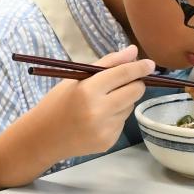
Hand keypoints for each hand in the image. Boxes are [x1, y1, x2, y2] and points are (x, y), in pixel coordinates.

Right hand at [22, 45, 154, 162]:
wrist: (43, 138)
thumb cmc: (57, 102)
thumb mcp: (77, 78)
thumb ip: (107, 63)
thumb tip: (134, 52)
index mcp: (88, 90)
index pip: (124, 74)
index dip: (140, 67)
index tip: (150, 64)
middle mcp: (99, 111)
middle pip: (135, 91)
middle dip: (135, 83)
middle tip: (126, 81)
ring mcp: (105, 129)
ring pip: (130, 107)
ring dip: (123, 101)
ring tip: (101, 103)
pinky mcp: (108, 142)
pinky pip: (122, 123)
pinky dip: (115, 117)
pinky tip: (97, 119)